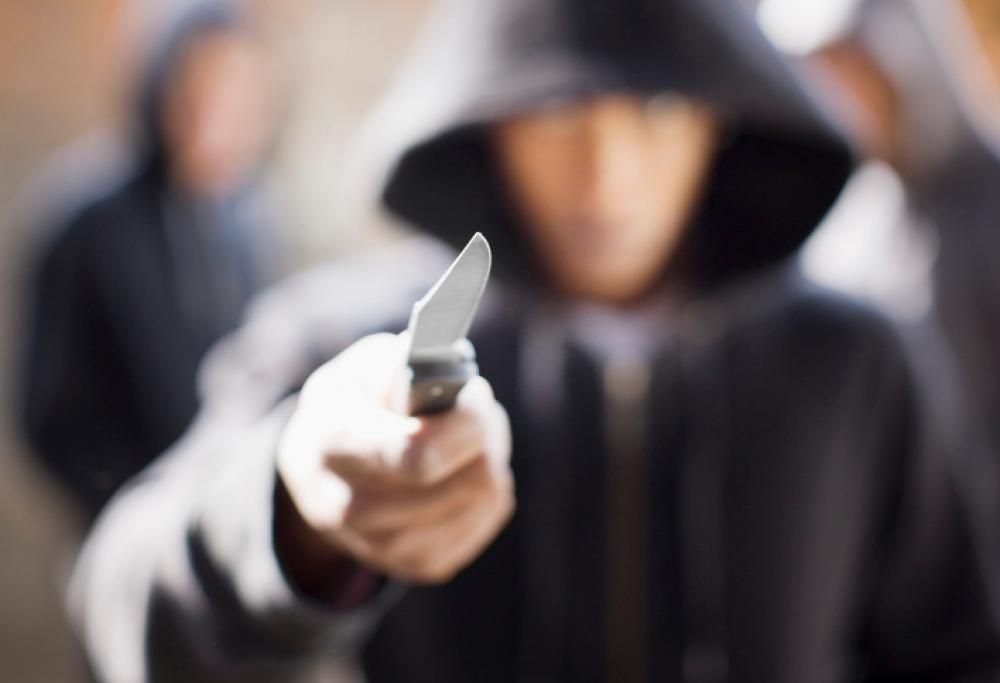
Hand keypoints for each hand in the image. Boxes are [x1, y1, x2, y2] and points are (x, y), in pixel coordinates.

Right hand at [275, 333, 513, 588]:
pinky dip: (488, 488)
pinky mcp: (418, 564)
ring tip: (467, 436)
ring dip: (490, 457)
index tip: (475, 396)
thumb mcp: (363, 367)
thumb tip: (452, 375)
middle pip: (466, 483)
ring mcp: (383, 546)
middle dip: (486, 435)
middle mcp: (347, 507)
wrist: (321, 467)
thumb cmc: (355, 403)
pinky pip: (487, 518)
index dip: (465, 425)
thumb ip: (405, 364)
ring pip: (484, 499)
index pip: (417, 456)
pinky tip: (462, 468)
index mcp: (331, 445)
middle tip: (477, 408)